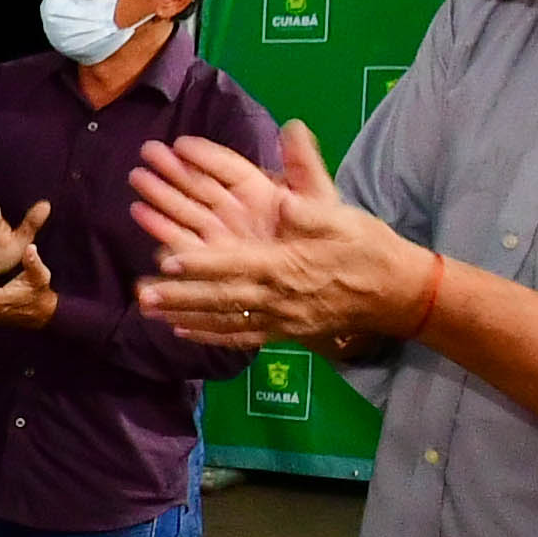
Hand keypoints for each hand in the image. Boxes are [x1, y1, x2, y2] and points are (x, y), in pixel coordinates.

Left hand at [127, 123, 431, 350]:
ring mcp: (280, 320)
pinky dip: (210, 337)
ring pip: (224, 321)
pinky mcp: (284, 333)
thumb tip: (280, 199)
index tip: (167, 261)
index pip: (236, 265)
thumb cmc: (366, 247)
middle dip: (179, 296)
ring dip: (185, 317)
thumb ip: (307, 210)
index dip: (201, 264)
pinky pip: (241, 338)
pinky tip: (182, 333)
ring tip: (147, 313)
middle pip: (220, 298)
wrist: (396, 292)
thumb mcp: (341, 218)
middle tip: (141, 295)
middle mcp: (278, 298)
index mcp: (286, 265)